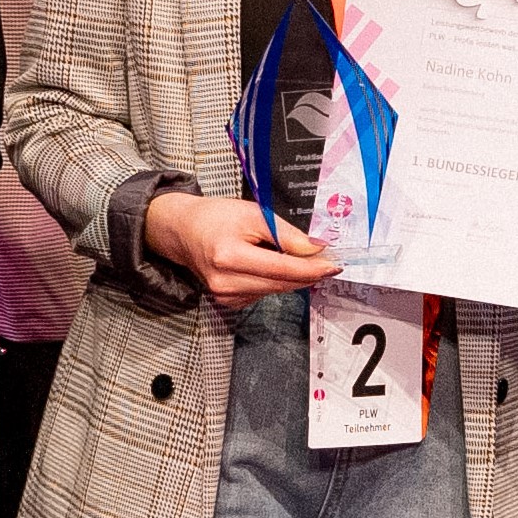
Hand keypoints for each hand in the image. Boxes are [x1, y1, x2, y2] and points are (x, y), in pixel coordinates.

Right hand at [143, 192, 340, 309]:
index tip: (334, 265)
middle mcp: (225, 282)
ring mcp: (225, 296)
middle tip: (328, 262)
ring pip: (275, 290)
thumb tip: (316, 249)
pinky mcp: (228, 303)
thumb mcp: (252, 214)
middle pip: (281, 284)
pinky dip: (274, 281)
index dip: (312, 268)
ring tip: (293, 257)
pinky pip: (263, 293)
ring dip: (291, 277)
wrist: (183, 232)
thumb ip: (285, 234)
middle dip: (308, 273)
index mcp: (229, 257)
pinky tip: (267, 265)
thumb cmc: (215, 218)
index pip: (282, 268)